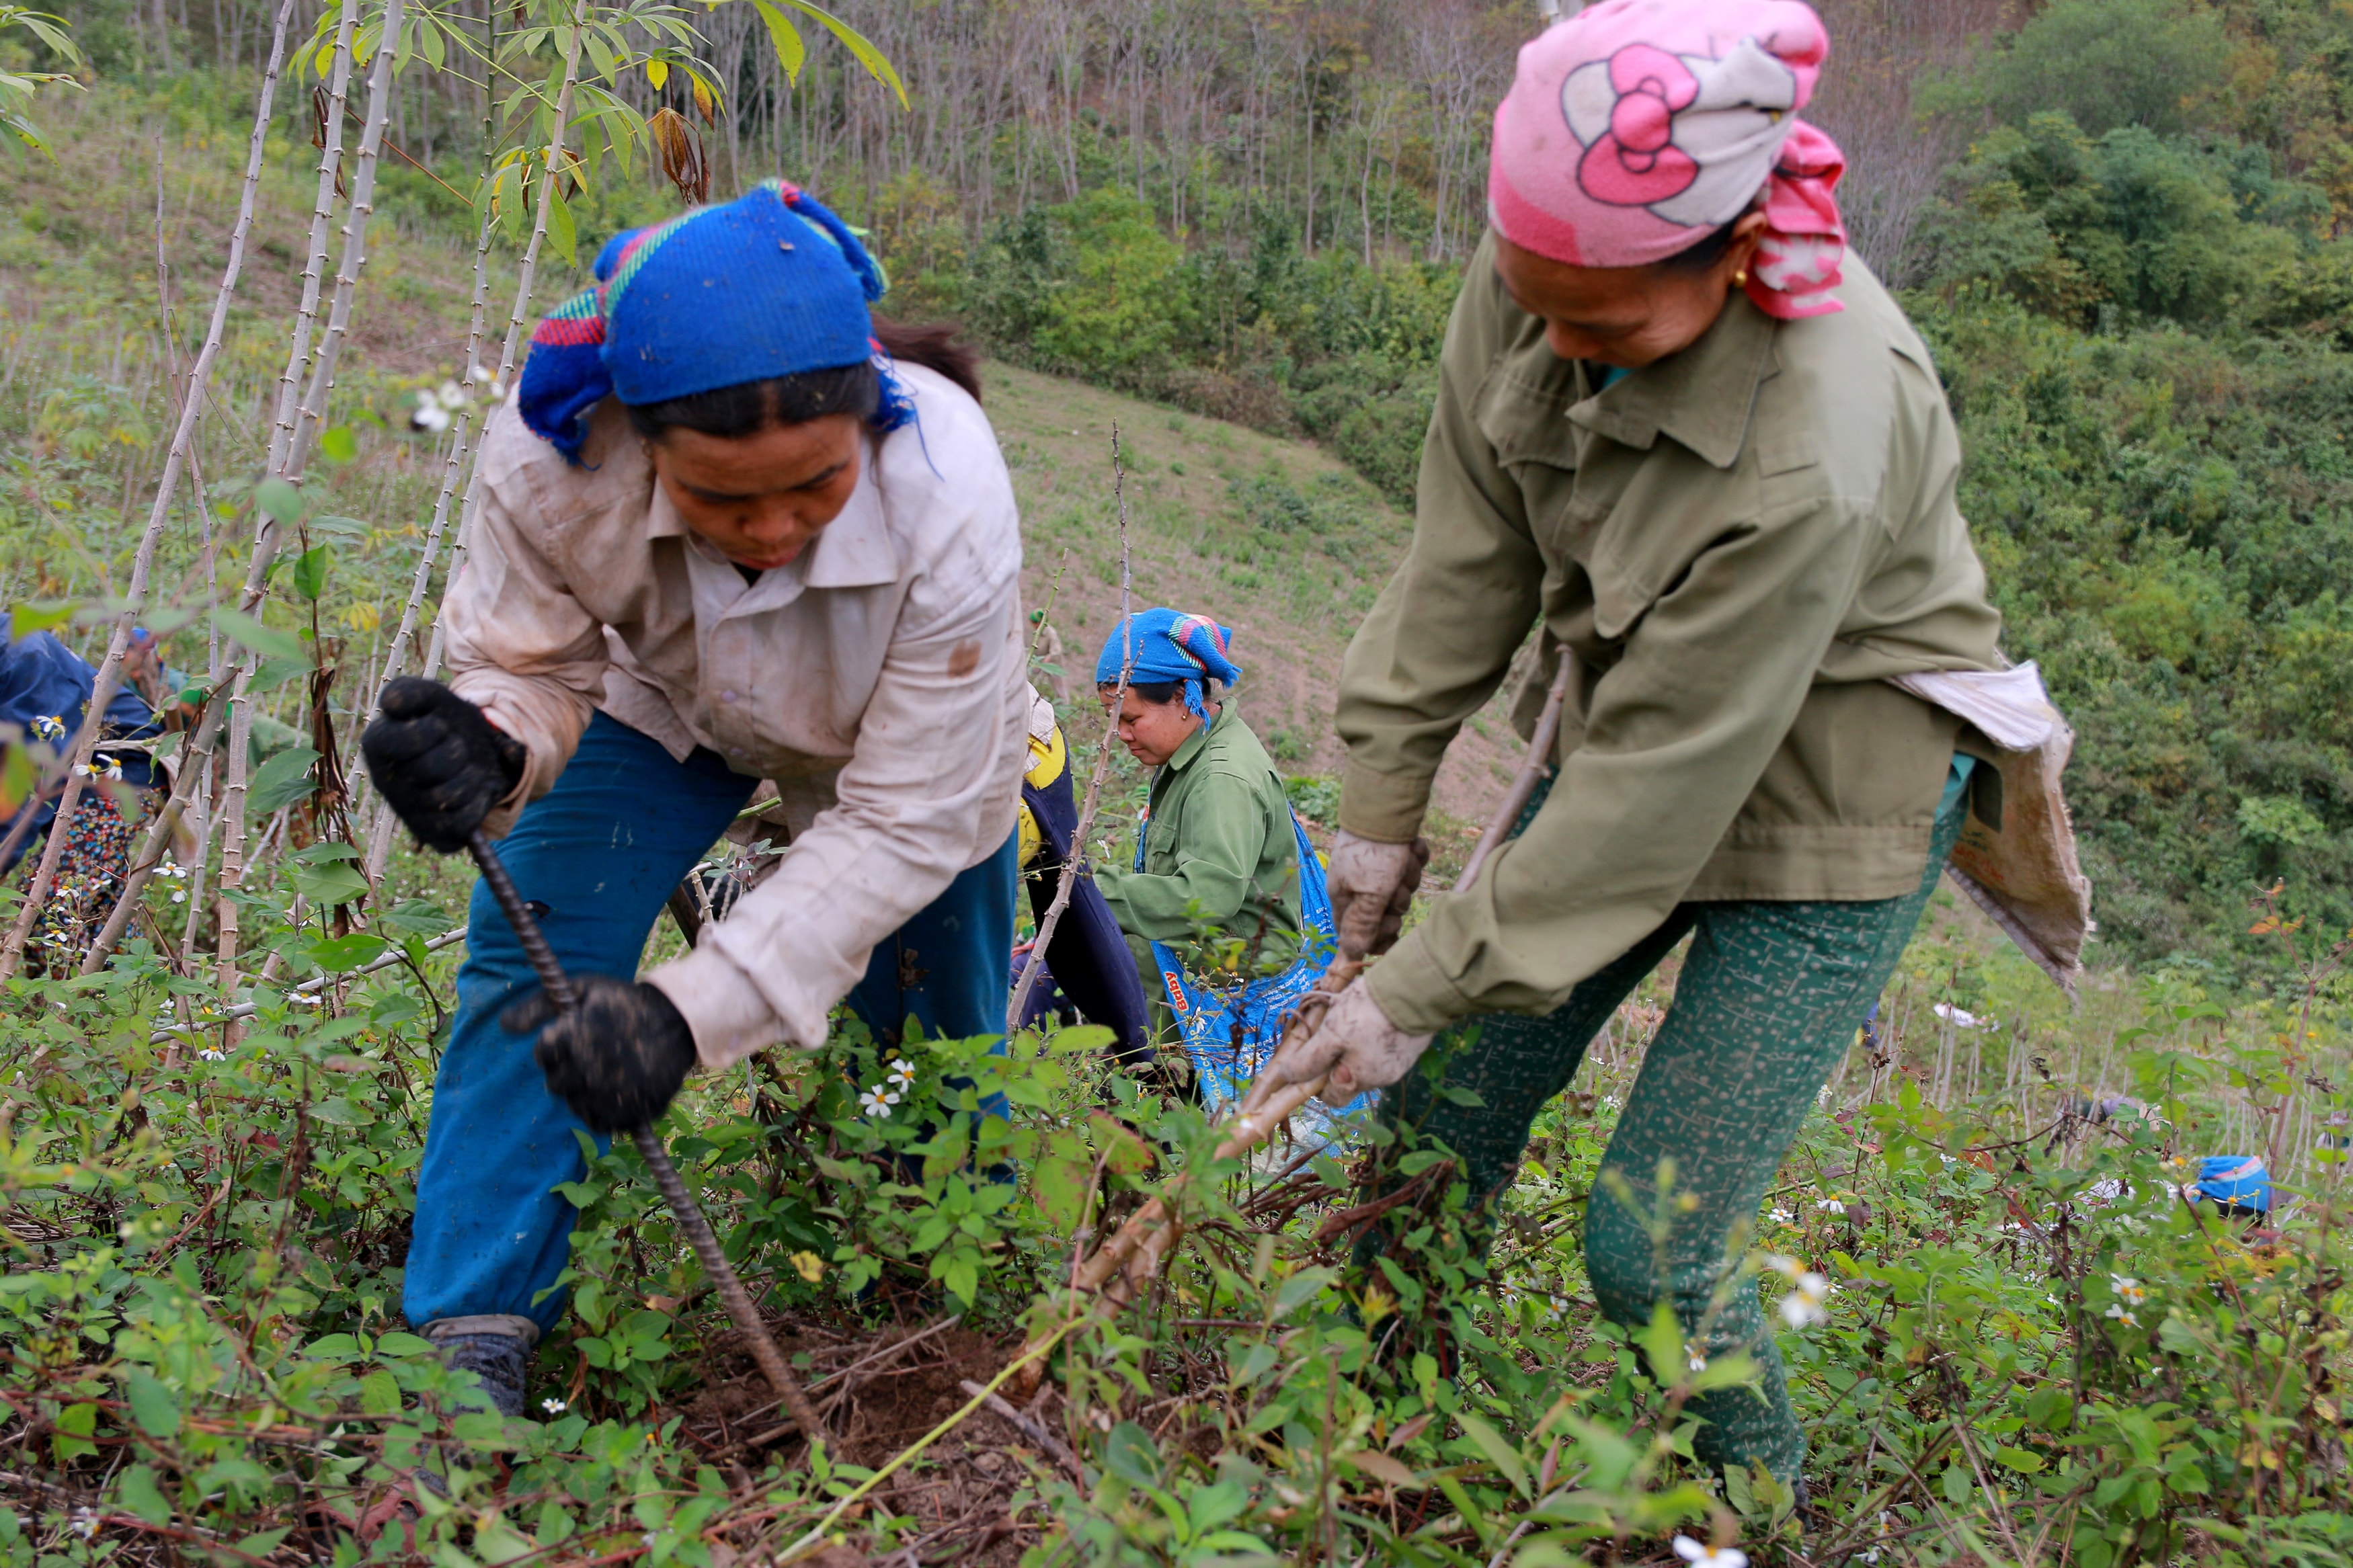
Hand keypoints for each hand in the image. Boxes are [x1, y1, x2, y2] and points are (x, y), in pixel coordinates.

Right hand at [361, 678, 526, 852]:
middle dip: (457, 751)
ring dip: (470, 777)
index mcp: (378, 745)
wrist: (478, 749)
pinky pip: (459, 827)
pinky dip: (478, 805)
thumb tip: (390, 703)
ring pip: (446, 799)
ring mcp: (408, 811)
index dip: (433, 730)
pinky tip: (474, 792)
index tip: (440, 725)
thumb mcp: (431, 696)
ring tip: (466, 768)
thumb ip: (408, 691)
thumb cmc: (447, 721)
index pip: (404, 741)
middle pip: (429, 770)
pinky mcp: (433, 834)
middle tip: (457, 747)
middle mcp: (387, 782)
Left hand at [505, 975, 697, 1132]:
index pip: (542, 1054)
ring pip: (574, 1105)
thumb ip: (537, 1006)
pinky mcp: (628, 1113)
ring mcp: (607, 1095)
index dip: (556, 1044)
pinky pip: (598, 1122)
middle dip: (566, 1069)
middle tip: (591, 1055)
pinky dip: (601, 1110)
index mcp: (570, 1038)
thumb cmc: (625, 1002)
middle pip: (554, 1083)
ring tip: (604, 1071)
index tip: (575, 1035)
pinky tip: (613, 1090)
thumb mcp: (583, 989)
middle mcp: (585, 1070)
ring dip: (582, 1091)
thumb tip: (503, 1026)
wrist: (679, 1021)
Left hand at [1262, 976, 1432, 1106]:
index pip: (1331, 1098)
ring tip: (1354, 1018)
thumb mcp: (1331, 1035)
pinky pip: (1386, 1047)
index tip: (1312, 1057)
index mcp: (1358, 1080)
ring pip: (1368, 1061)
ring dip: (1356, 1046)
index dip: (1316, 1082)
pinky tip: (1374, 1015)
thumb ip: (1311, 1059)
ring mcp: (1400, 1063)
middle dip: (1337, 1060)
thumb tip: (1287, 1076)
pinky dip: (1376, 1036)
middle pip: (1350, 1079)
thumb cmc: (1367, 1015)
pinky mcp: (1413, 1045)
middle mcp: (1381, 1079)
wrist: (1415, 990)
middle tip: (1331, 1033)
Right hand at [1326, 831, 1430, 956]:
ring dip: (1408, 876)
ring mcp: (1379, 868)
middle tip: (1395, 885)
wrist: (1387, 806)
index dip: (1378, 937)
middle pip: (1386, 914)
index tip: (1392, 927)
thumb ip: (1362, 926)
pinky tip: (1410, 847)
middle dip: (1397, 901)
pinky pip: (1412, 867)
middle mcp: (1360, 885)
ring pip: (1403, 890)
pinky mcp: (1396, 852)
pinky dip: (1415, 858)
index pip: (1358, 935)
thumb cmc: (1375, 854)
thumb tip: (1350, 956)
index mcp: (1345, 898)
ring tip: (1403, 859)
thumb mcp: (1369, 895)